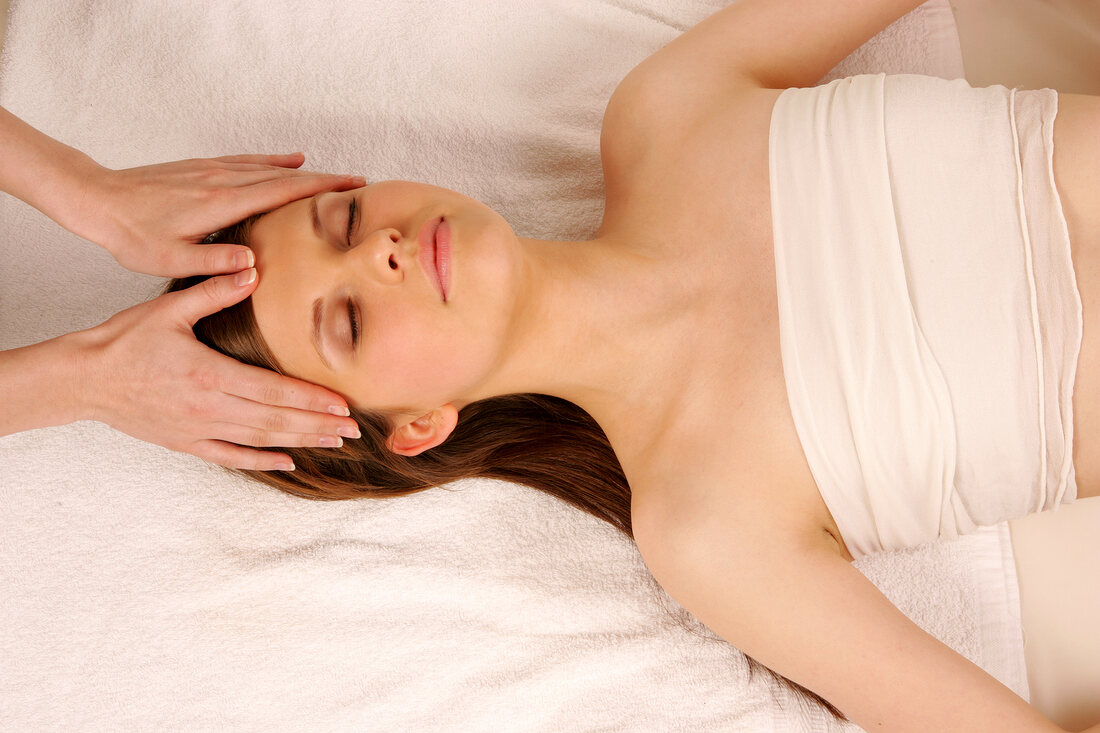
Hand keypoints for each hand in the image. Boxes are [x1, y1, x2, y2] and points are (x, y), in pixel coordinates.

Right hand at [71, 267, 360, 469]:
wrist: (81, 379)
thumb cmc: (122, 341)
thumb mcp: (167, 308)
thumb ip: (213, 290)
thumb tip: (251, 270)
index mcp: (209, 374)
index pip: (273, 390)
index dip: (311, 399)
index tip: (343, 403)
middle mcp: (208, 407)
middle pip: (275, 420)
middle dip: (318, 424)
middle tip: (355, 428)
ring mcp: (197, 429)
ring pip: (259, 440)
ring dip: (300, 442)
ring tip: (335, 442)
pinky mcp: (185, 442)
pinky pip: (229, 457)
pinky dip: (260, 461)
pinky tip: (287, 462)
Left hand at [74, 153, 364, 277]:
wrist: (96, 199)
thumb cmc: (131, 236)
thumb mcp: (170, 261)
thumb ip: (213, 264)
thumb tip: (254, 266)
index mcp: (222, 204)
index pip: (284, 192)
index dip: (322, 189)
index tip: (353, 187)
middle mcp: (223, 181)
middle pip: (286, 175)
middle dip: (325, 178)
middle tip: (359, 183)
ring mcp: (213, 171)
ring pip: (270, 166)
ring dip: (305, 170)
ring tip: (333, 175)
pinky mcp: (202, 168)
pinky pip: (248, 160)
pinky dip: (274, 160)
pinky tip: (288, 159)